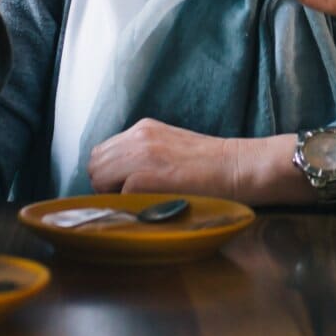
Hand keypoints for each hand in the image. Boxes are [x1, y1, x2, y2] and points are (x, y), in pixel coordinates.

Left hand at [87, 123, 295, 200]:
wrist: (241, 167)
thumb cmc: (213, 167)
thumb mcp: (173, 149)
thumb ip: (145, 156)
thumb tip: (121, 180)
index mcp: (143, 129)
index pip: (102, 152)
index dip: (109, 174)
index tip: (125, 188)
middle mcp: (137, 137)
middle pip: (95, 165)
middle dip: (105, 185)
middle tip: (131, 200)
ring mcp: (139, 156)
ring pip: (99, 179)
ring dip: (113, 195)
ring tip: (142, 203)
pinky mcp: (144, 178)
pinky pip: (117, 196)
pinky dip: (129, 206)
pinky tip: (153, 206)